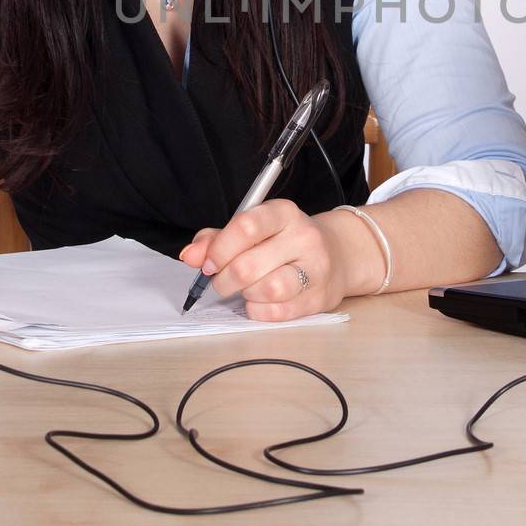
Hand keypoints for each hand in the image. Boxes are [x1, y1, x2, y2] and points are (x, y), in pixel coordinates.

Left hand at [178, 199, 347, 320]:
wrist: (337, 255)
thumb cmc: (284, 243)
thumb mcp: (254, 230)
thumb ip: (217, 239)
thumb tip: (189, 255)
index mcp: (284, 213)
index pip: (246, 227)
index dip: (219, 250)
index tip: (208, 263)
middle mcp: (304, 237)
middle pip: (248, 265)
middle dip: (224, 279)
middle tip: (221, 281)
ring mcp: (315, 268)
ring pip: (266, 289)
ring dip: (245, 294)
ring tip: (245, 289)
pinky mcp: (318, 298)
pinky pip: (277, 312)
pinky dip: (258, 311)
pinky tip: (259, 302)